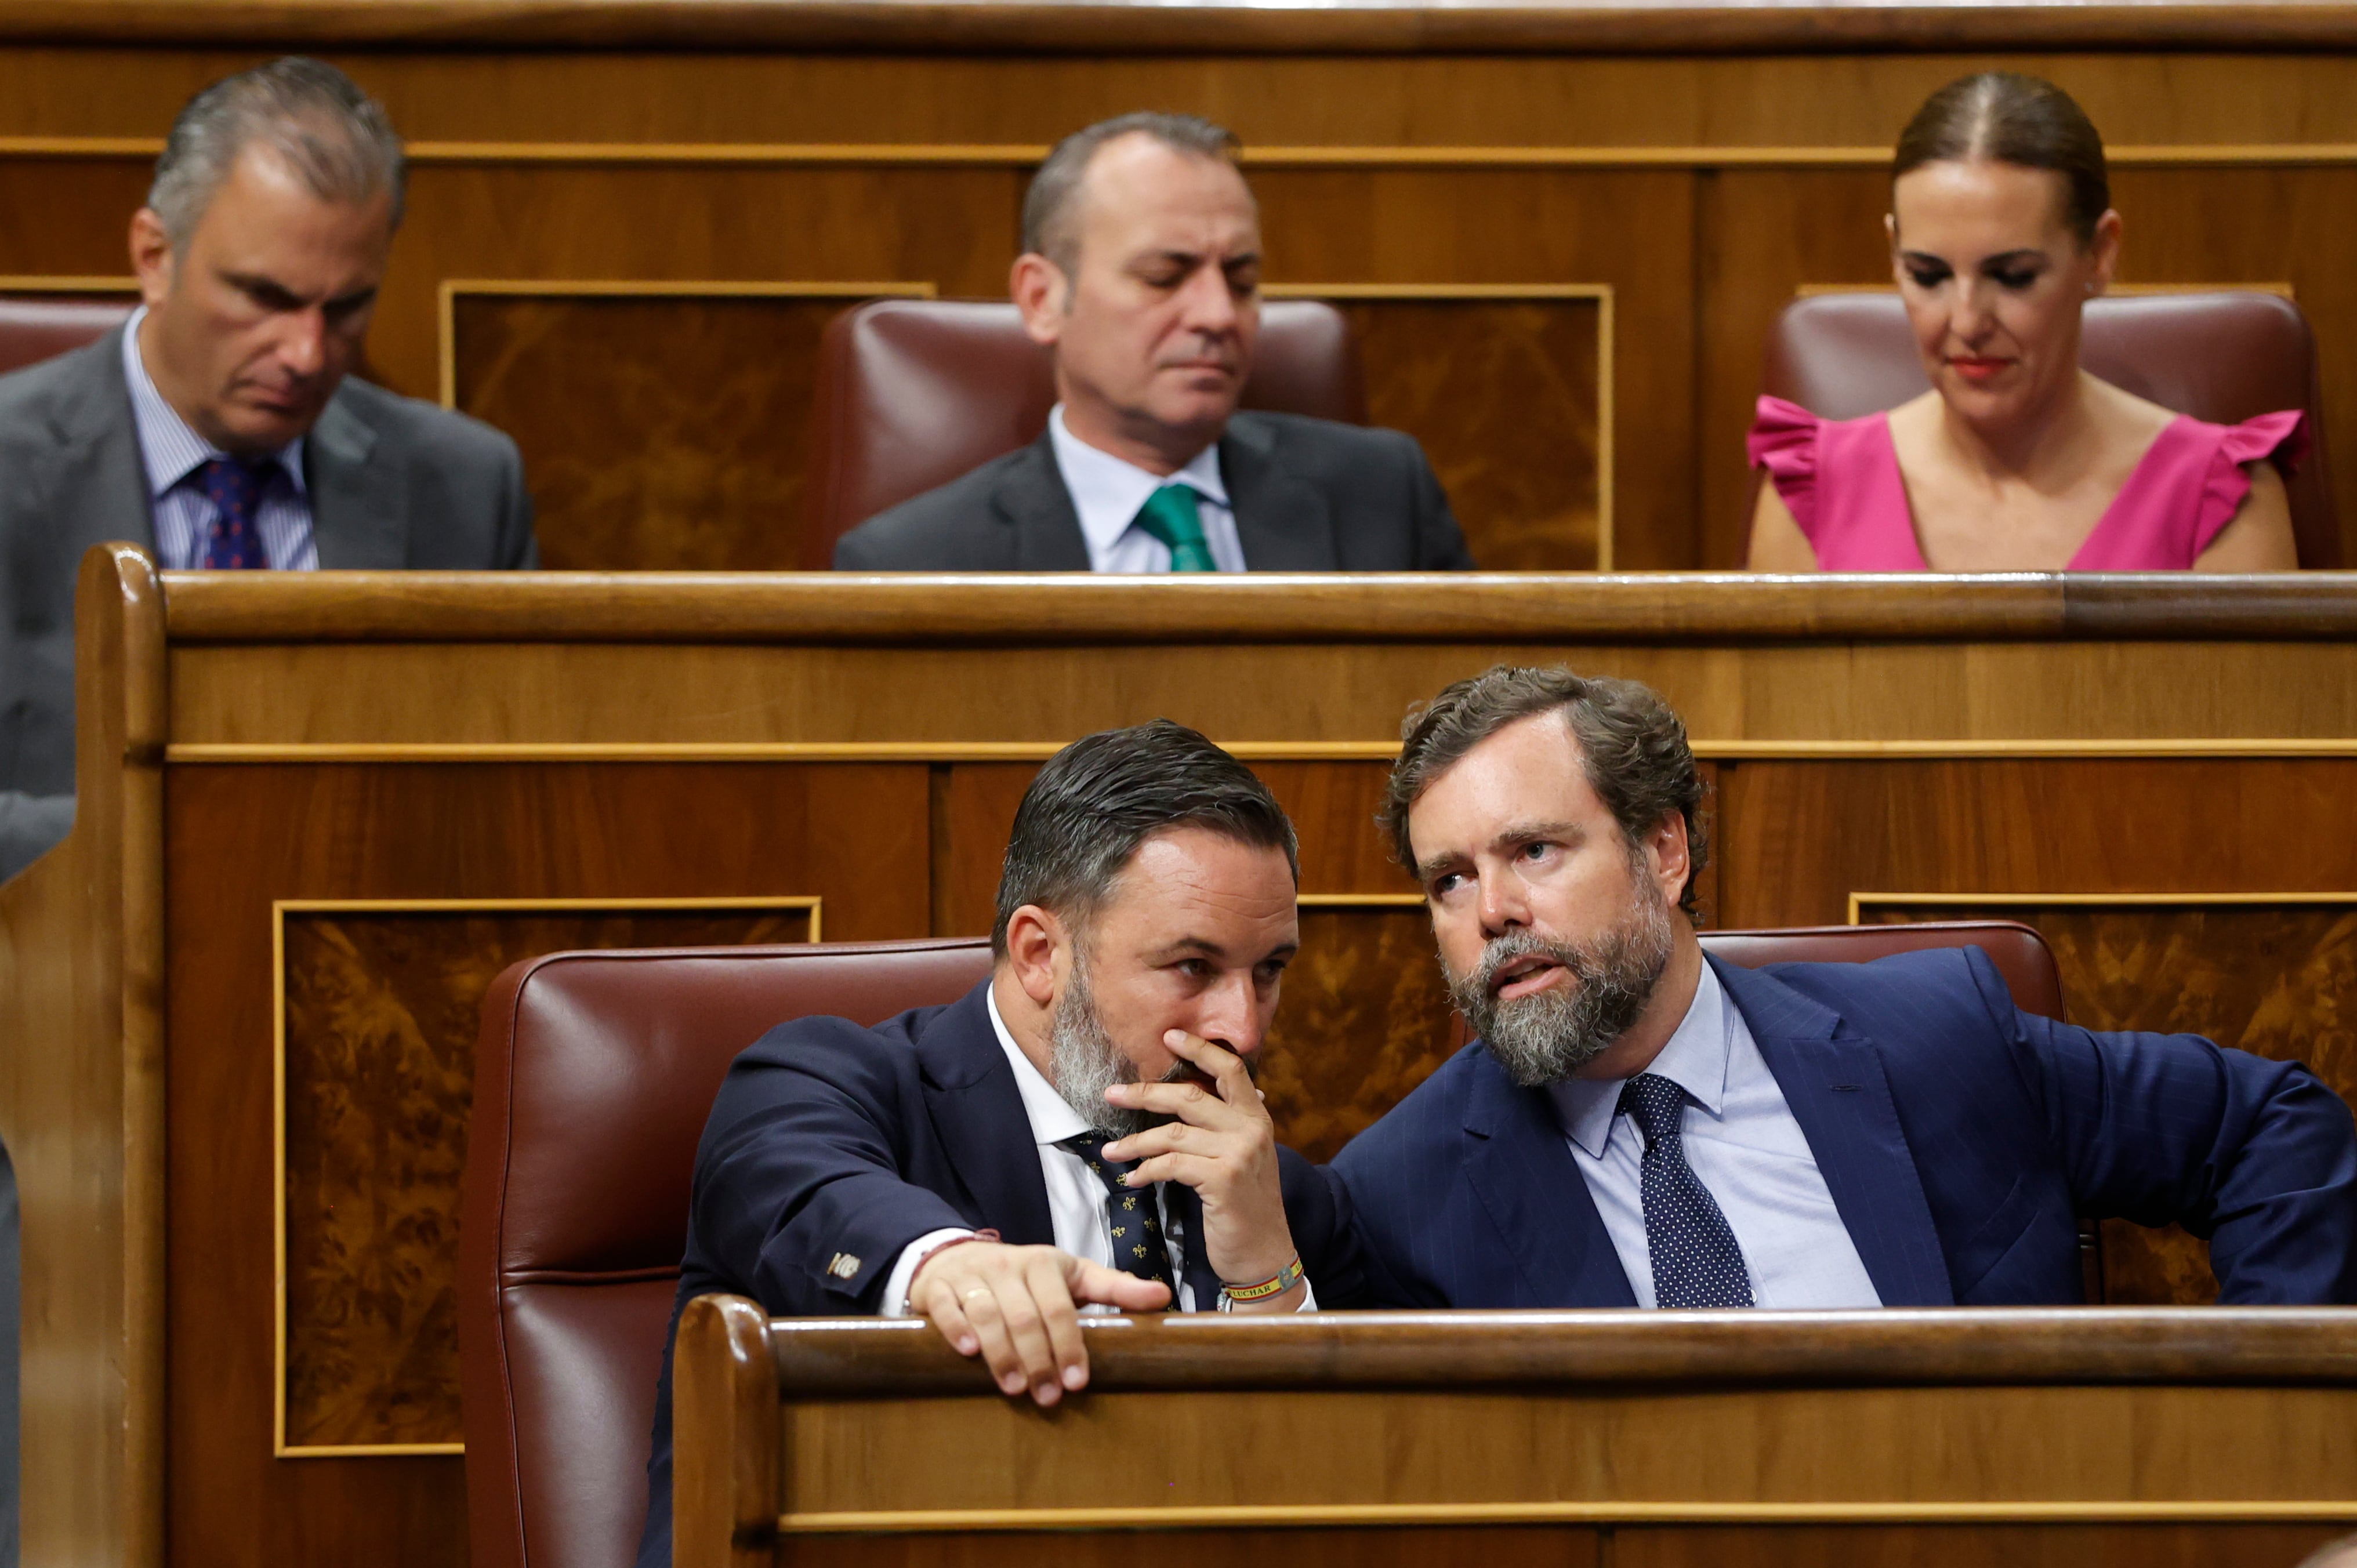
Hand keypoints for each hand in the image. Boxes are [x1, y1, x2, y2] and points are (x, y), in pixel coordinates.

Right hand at [908, 1240, 1169, 1404]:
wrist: (959, 1256)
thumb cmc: (1025, 1275)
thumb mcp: (1072, 1276)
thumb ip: (1114, 1288)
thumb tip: (1162, 1297)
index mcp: (1044, 1263)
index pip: (1060, 1307)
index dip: (1070, 1345)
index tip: (1078, 1382)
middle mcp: (1008, 1266)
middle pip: (1026, 1317)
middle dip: (1039, 1360)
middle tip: (1048, 1398)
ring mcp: (972, 1276)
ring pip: (988, 1314)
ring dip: (1002, 1354)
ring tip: (1015, 1388)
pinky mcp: (939, 1287)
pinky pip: (947, 1307)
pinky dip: (957, 1329)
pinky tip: (968, 1353)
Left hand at [1102, 1030, 1302, 1307]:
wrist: (1264, 1254)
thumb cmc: (1245, 1206)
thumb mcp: (1243, 1157)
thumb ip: (1223, 1128)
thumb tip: (1185, 1100)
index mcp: (1256, 1117)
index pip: (1231, 1069)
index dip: (1199, 1049)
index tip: (1169, 1035)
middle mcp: (1251, 1129)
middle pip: (1189, 1096)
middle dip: (1144, 1093)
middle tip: (1111, 1094)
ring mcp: (1239, 1153)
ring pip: (1173, 1133)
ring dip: (1134, 1142)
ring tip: (1110, 1151)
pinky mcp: (1223, 1179)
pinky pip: (1171, 1165)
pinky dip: (1146, 1170)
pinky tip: (1133, 1178)